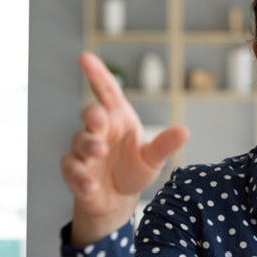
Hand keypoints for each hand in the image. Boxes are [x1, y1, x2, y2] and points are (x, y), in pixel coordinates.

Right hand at [61, 53, 187, 245]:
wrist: (117, 199)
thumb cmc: (133, 170)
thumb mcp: (152, 159)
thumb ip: (164, 145)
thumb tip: (185, 132)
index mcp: (117, 118)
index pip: (106, 91)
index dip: (96, 74)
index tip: (84, 57)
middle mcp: (98, 130)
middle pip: (90, 114)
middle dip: (92, 114)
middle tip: (99, 118)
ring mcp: (83, 149)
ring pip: (79, 141)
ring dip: (88, 145)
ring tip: (100, 152)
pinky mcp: (74, 171)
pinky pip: (72, 169)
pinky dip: (80, 177)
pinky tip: (91, 185)